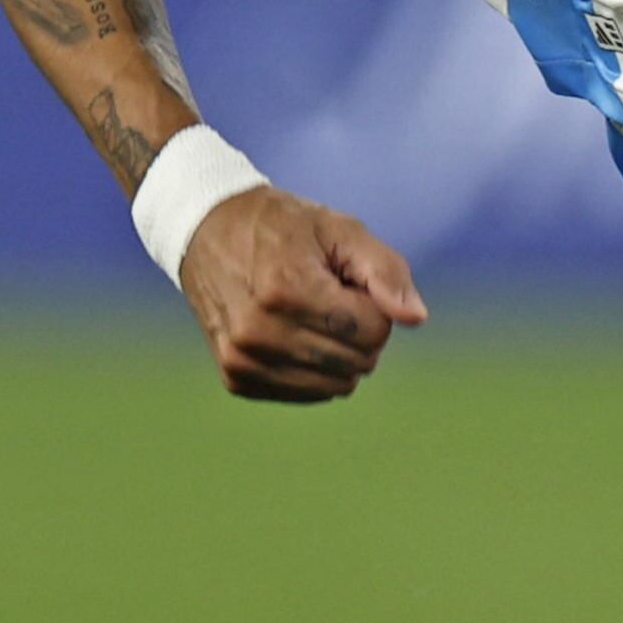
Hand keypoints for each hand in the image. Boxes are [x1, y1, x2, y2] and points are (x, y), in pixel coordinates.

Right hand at [176, 185, 429, 402]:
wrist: (206, 232)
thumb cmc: (283, 229)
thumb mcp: (340, 230)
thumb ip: (385, 270)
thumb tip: (415, 319)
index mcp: (286, 289)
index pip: (374, 329)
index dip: (372, 303)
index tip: (344, 280)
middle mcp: (259, 331)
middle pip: (359, 361)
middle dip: (359, 330)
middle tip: (327, 295)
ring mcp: (244, 359)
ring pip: (337, 385)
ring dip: (339, 354)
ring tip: (309, 314)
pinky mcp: (236, 379)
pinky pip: (307, 393)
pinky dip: (313, 369)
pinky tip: (291, 334)